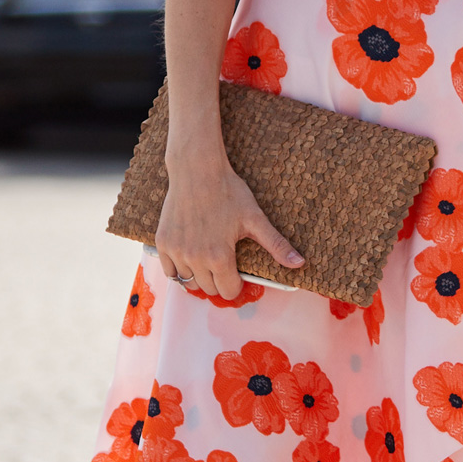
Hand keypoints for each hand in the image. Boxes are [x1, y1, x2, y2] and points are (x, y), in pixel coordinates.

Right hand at [155, 142, 302, 301]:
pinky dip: (179, 270)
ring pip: (188, 283)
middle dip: (219, 282)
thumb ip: (276, 245)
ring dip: (200, 277)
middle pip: (209, 289)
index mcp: (219, 256)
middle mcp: (195, 258)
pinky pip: (170, 271)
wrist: (197, 170)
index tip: (238, 275)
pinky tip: (190, 258)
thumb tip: (299, 263)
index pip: (228, 291)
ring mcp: (176, 251)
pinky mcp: (162, 243)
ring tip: (208, 261)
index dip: (236, 284)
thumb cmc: (228, 191)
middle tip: (224, 266)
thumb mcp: (255, 218)